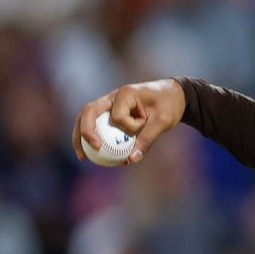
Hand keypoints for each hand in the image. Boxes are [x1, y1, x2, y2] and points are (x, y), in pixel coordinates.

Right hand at [72, 79, 186, 164]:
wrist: (174, 94)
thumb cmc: (169, 105)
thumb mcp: (163, 121)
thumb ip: (148, 139)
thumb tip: (132, 160)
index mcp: (126, 93)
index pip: (118, 116)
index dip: (129, 127)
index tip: (143, 126)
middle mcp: (113, 96)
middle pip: (88, 111)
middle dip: (85, 132)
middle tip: (90, 151)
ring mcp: (109, 103)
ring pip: (87, 118)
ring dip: (81, 136)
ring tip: (82, 157)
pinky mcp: (110, 112)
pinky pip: (97, 124)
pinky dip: (93, 138)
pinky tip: (94, 155)